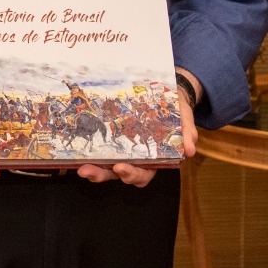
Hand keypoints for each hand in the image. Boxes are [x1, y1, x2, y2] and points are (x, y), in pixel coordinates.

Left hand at [76, 72, 199, 188]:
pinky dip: (87, 152)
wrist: (167, 93)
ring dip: (92, 169)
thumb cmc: (176, 111)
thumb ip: (187, 133)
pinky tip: (76, 150)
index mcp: (153, 159)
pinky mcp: (110, 137)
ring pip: (104, 166)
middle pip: (117, 174)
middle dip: (103, 175)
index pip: (142, 175)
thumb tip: (191, 149)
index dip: (132, 175)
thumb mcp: (185, 120)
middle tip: (89, 171)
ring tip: (80, 167)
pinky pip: (97, 148)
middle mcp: (134, 158)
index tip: (121, 168)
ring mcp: (120, 149)